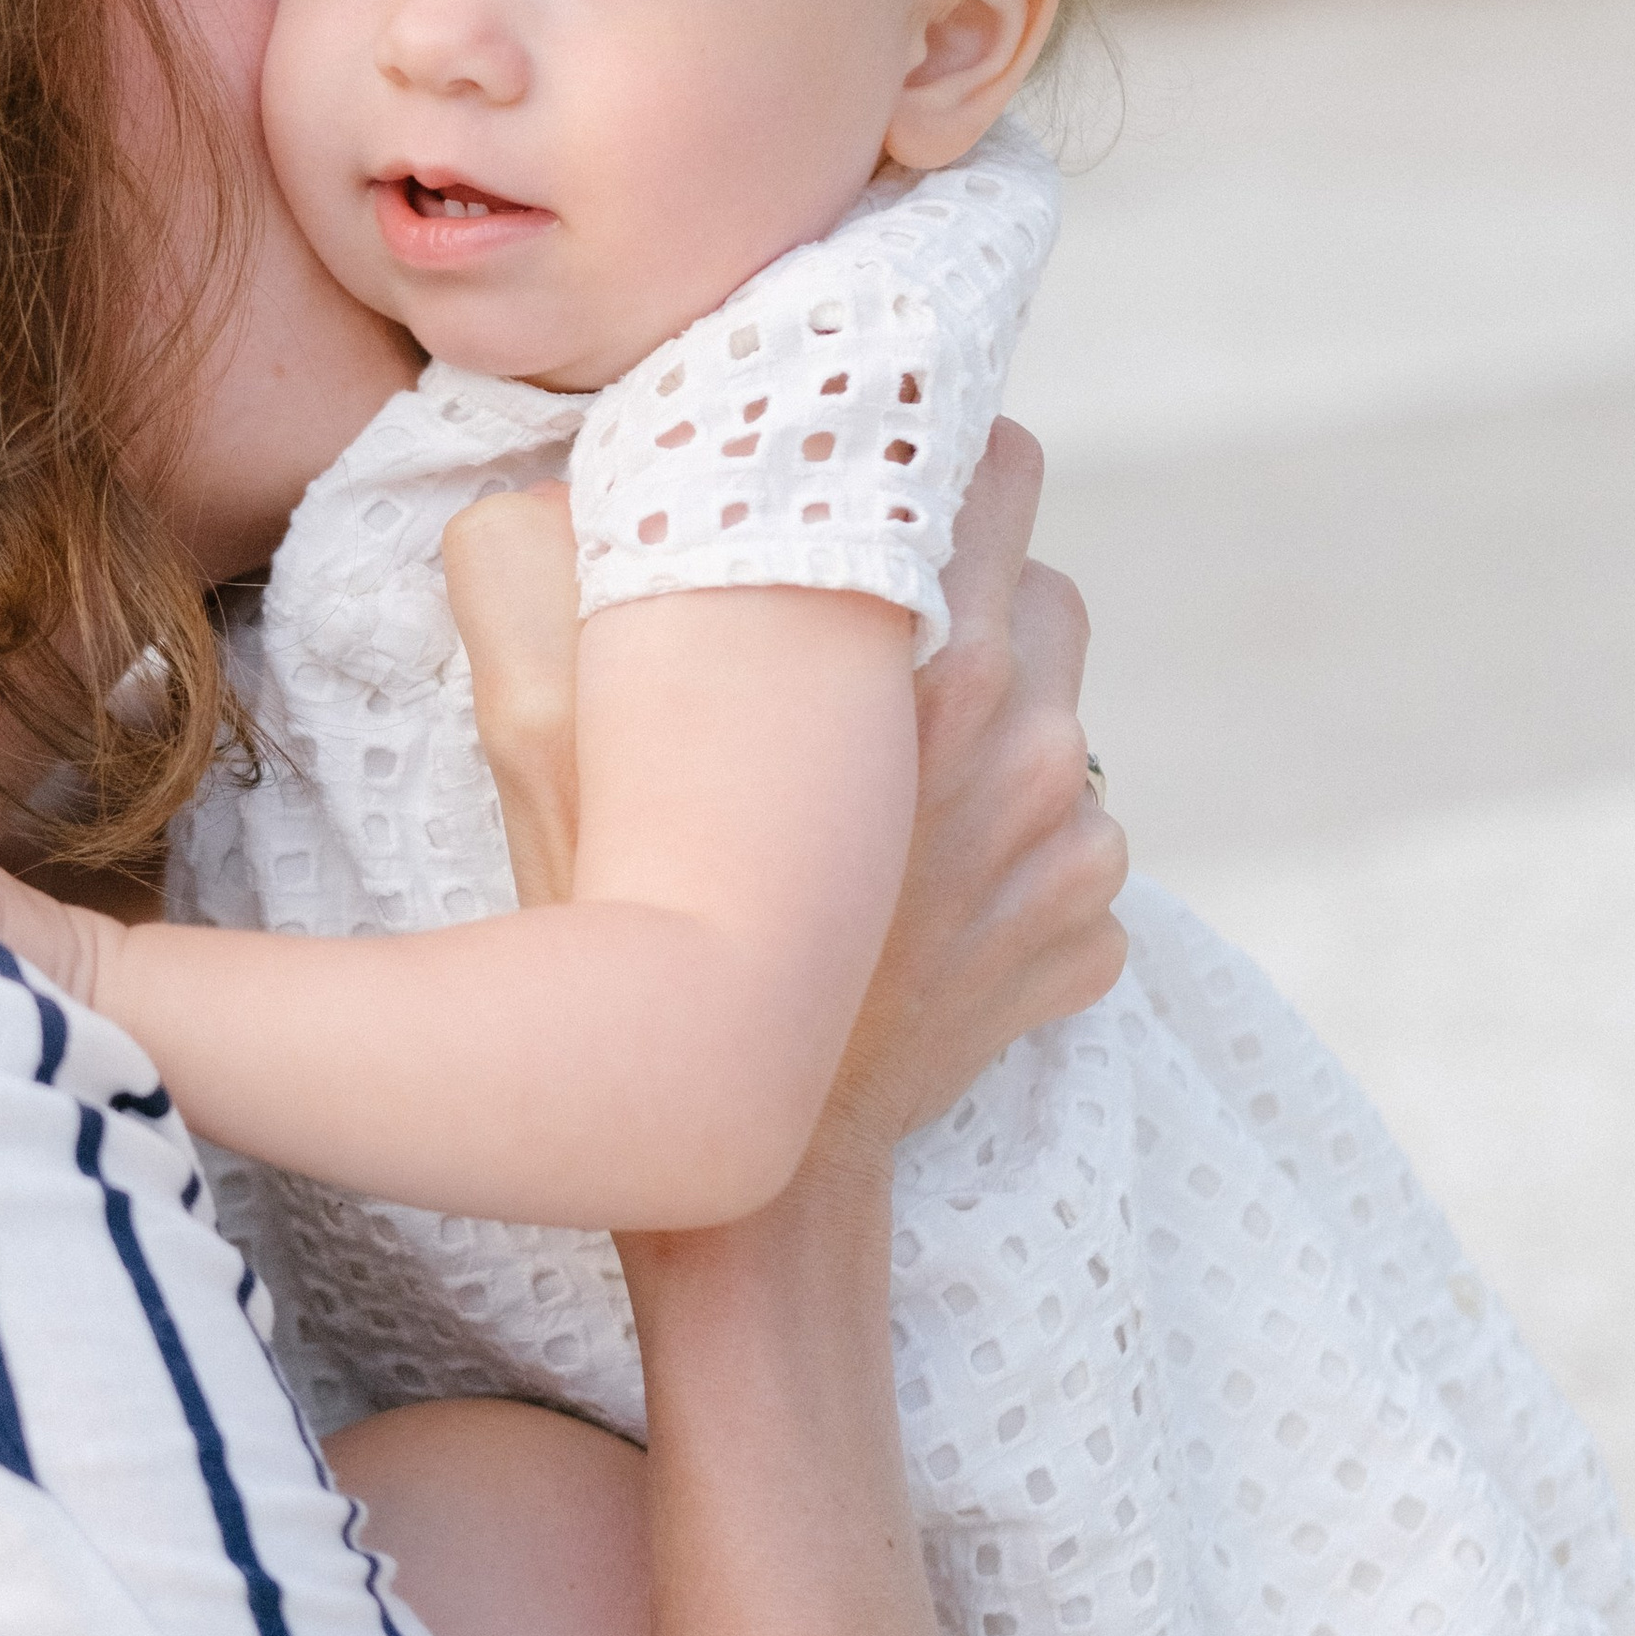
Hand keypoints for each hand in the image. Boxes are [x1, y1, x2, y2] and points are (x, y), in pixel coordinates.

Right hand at [447, 433, 1124, 1152]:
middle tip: (870, 648)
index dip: (931, 464)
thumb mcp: (541, 743)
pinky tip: (913, 891)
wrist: (743, 1171)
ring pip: (1066, 712)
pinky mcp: (1094, 929)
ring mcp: (1076, 840)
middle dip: (966, 595)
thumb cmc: (628, 939)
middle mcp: (1026, 733)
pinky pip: (1075, 842)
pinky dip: (1010, 852)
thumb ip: (540, 585)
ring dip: (994, 725)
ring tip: (883, 789)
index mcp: (917, 657)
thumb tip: (555, 485)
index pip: (993, 465)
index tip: (876, 487)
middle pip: (1044, 580)